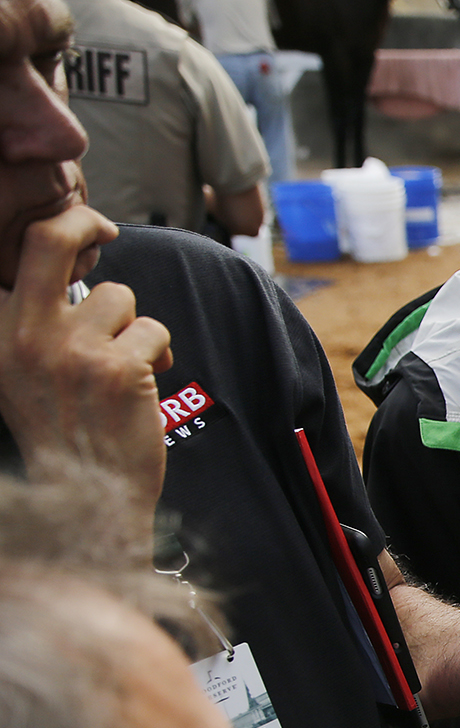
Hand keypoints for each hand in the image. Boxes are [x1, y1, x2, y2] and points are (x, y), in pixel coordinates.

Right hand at [0, 205, 172, 503]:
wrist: (87, 491)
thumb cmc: (59, 428)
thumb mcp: (16, 372)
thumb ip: (28, 323)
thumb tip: (61, 271)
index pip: (17, 255)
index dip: (55, 230)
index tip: (79, 228)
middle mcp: (25, 334)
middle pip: (51, 239)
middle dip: (83, 220)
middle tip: (103, 228)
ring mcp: (73, 349)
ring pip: (120, 298)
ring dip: (131, 327)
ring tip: (122, 363)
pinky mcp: (119, 367)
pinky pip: (154, 332)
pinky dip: (159, 353)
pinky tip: (144, 382)